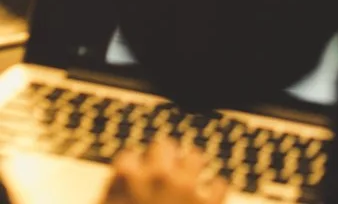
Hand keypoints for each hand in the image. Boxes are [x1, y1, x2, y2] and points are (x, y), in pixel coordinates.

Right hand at [103, 141, 226, 203]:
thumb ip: (112, 197)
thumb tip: (121, 186)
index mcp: (125, 180)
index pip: (128, 157)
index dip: (132, 170)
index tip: (134, 179)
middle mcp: (156, 176)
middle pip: (163, 146)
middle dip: (163, 160)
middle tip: (162, 177)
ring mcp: (185, 188)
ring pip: (195, 156)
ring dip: (191, 168)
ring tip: (189, 179)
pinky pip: (219, 185)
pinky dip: (214, 192)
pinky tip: (209, 199)